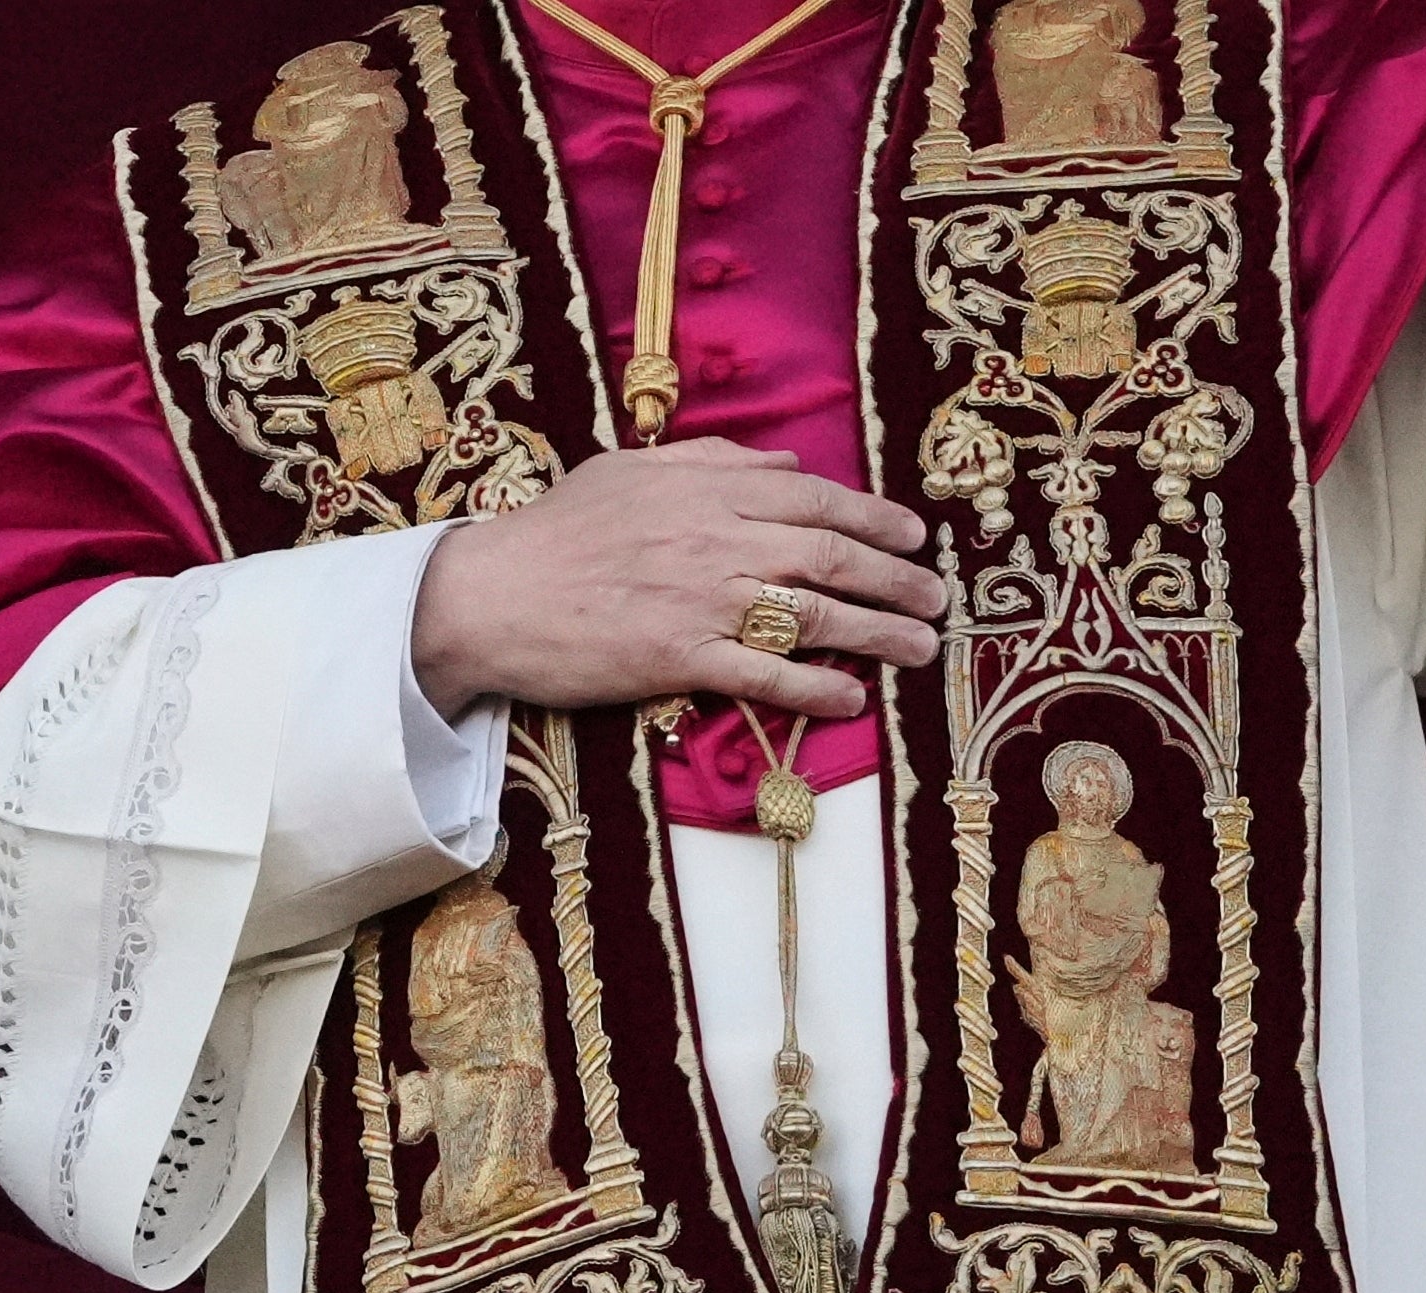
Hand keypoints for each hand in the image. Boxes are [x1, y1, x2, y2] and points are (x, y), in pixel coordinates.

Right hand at [411, 438, 945, 717]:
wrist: (489, 594)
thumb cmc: (555, 531)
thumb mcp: (630, 470)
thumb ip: (714, 460)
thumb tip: (787, 462)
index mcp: (706, 490)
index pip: (812, 498)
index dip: (873, 516)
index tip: (914, 534)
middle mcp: (714, 540)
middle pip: (828, 554)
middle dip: (895, 574)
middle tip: (936, 595)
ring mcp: (700, 601)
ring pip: (811, 613)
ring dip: (878, 631)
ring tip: (920, 646)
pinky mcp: (678, 658)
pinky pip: (763, 674)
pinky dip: (814, 687)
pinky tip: (851, 698)